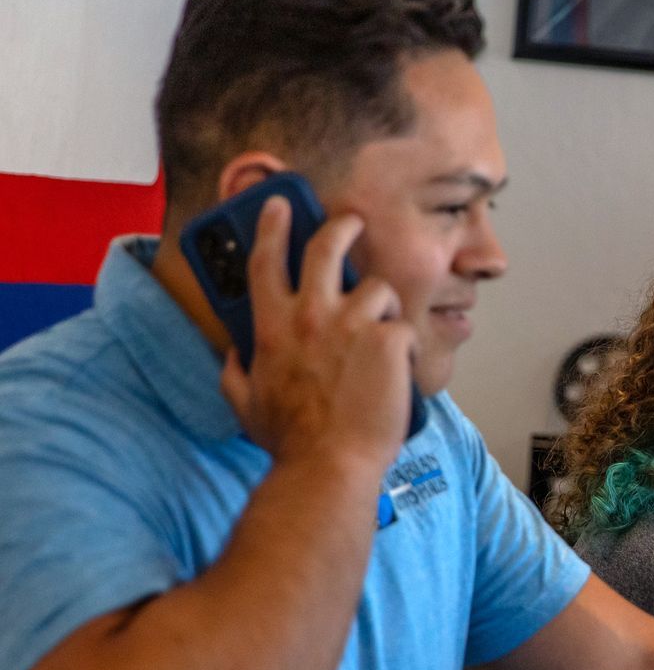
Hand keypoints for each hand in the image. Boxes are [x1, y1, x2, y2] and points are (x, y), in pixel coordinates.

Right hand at [219, 198, 412, 471]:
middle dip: (340, 225)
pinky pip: (404, 326)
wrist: (330, 464)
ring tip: (383, 331)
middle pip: (325, 248)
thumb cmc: (289, 440)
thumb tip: (232, 353)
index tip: (279, 205)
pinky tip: (399, 371)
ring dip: (383, 305)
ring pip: (376, 287)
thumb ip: (234, 371)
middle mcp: (309, 316)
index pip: (264, 261)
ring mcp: (351, 324)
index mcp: (271, 327)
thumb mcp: (244, 402)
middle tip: (352, 221)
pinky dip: (405, 347)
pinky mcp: (387, 339)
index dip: (270, 226)